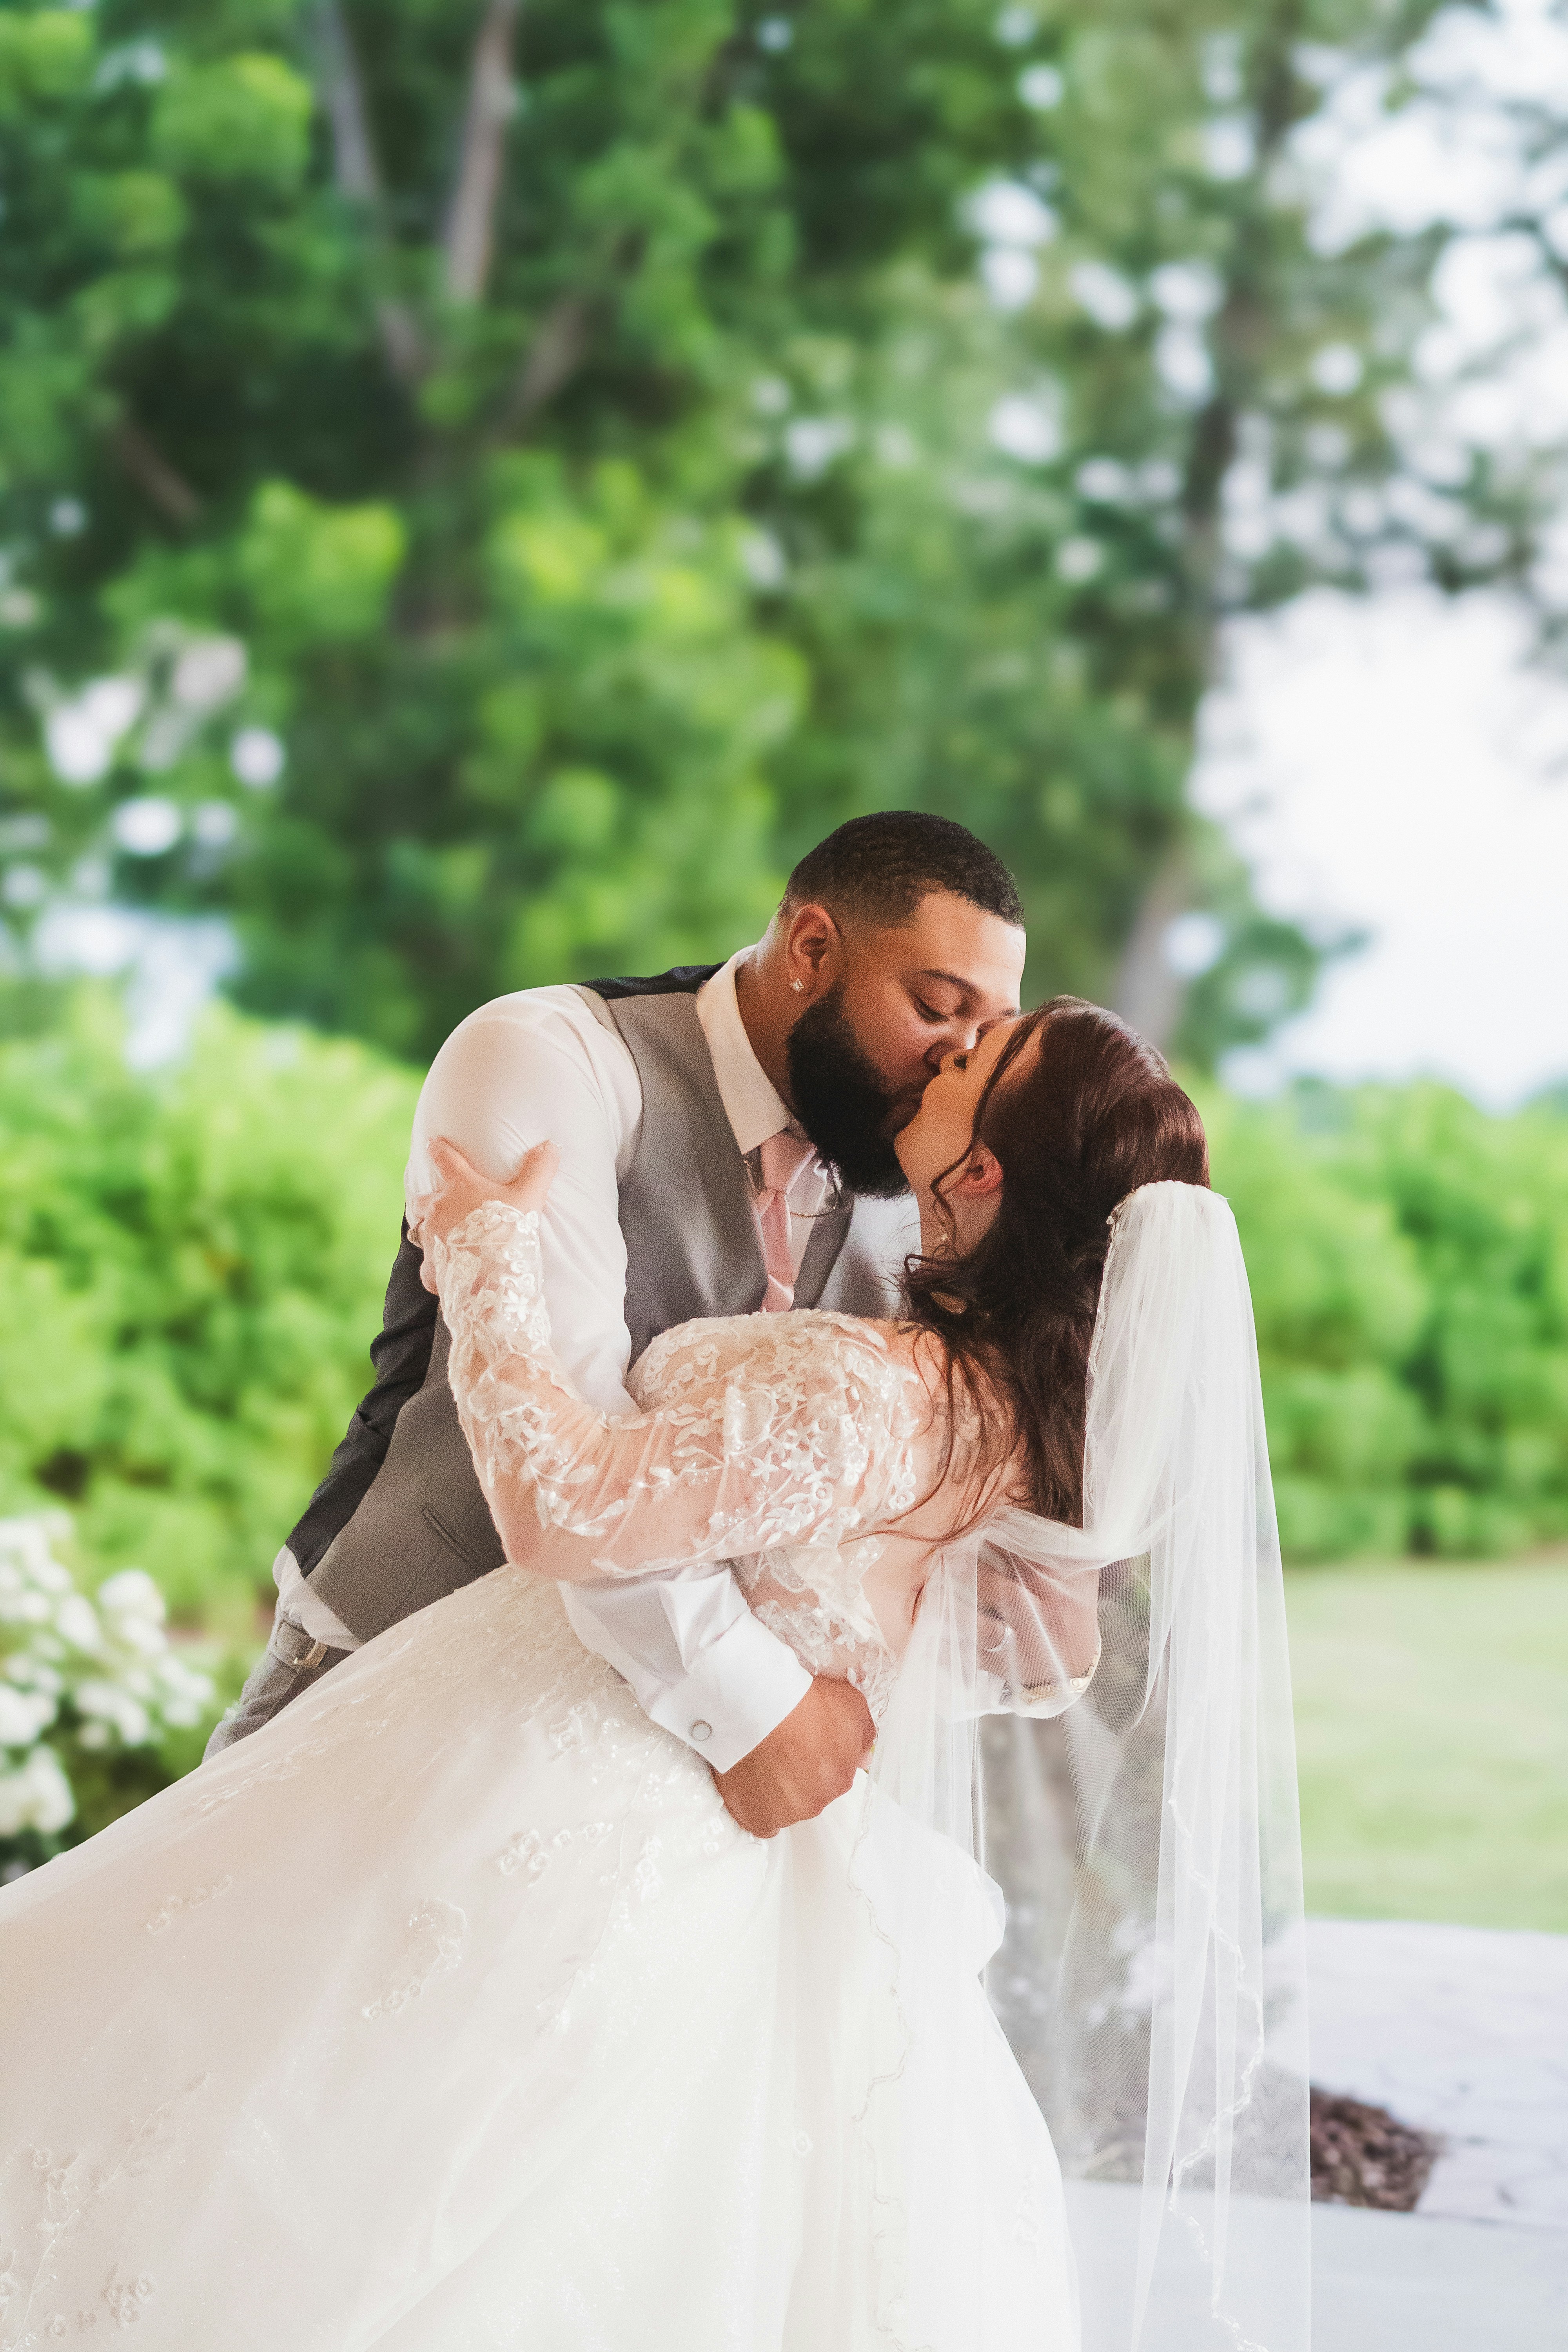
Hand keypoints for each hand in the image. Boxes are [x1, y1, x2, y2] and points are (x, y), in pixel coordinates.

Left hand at [412, 1135, 559, 1294]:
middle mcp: (438, 1210)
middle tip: (438, 1204)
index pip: (444, 1159)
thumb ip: (539, 1169)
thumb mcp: (530, 1196)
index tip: (432, 1144)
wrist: (495, 1277)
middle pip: (422, 1200)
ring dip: (430, 1231)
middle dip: (426, 1200)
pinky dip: (436, 1267)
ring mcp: (431, 1239)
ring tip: (444, 1238)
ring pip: (420, 1232)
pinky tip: (448, 1272)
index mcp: (459, 1187)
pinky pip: (428, 1267)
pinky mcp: (431, 1268)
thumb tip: (551, 1146)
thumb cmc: (510, 1231)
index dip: (438, 1149)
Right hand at [713, 1675, 873, 1837]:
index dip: (821, 1756)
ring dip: (777, 1787)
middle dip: (800, 1773)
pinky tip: (753, 1786)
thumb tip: (862, 1754)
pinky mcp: (755, 1816)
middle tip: (785, 1747)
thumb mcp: (851, 1705)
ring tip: (763, 1759)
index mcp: (840, 1778)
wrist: (759, 1708)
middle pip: (810, 1792)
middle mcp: (815, 1802)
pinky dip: (757, 1806)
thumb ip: (863, 1735)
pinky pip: (759, 1820)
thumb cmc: (801, 1703)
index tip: (808, 1741)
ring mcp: (784, 1813)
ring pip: (784, 1805)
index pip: (835, 1775)